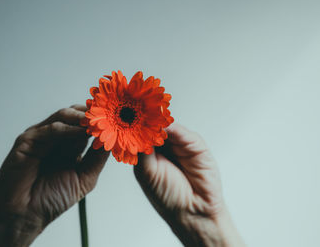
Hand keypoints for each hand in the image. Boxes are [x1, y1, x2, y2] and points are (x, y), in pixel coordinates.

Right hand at [0, 105, 108, 246]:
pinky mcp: (27, 140)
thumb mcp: (85, 177)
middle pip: (76, 115)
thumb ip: (98, 158)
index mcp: (69, 144)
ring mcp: (41, 136)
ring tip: (98, 120)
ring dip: (82, 117)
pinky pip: (50, 129)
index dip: (102, 120)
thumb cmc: (53, 198)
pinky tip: (81, 131)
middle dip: (93, 113)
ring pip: (63, 116)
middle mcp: (56, 137)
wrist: (25, 215)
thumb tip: (115, 139)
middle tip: (110, 112)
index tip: (119, 117)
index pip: (87, 125)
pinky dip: (67, 128)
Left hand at [134, 123, 244, 246]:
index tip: (124, 113)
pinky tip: (163, 125)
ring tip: (147, 113)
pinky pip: (183, 132)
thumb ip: (142, 148)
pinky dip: (173, 127)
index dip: (133, 124)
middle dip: (145, 118)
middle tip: (135, 108)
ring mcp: (180, 144)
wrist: (194, 211)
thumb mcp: (145, 171)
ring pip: (167, 126)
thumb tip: (136, 127)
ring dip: (158, 119)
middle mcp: (164, 147)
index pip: (140, 133)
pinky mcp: (195, 145)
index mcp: (148, 154)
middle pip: (154, 126)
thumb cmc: (168, 197)